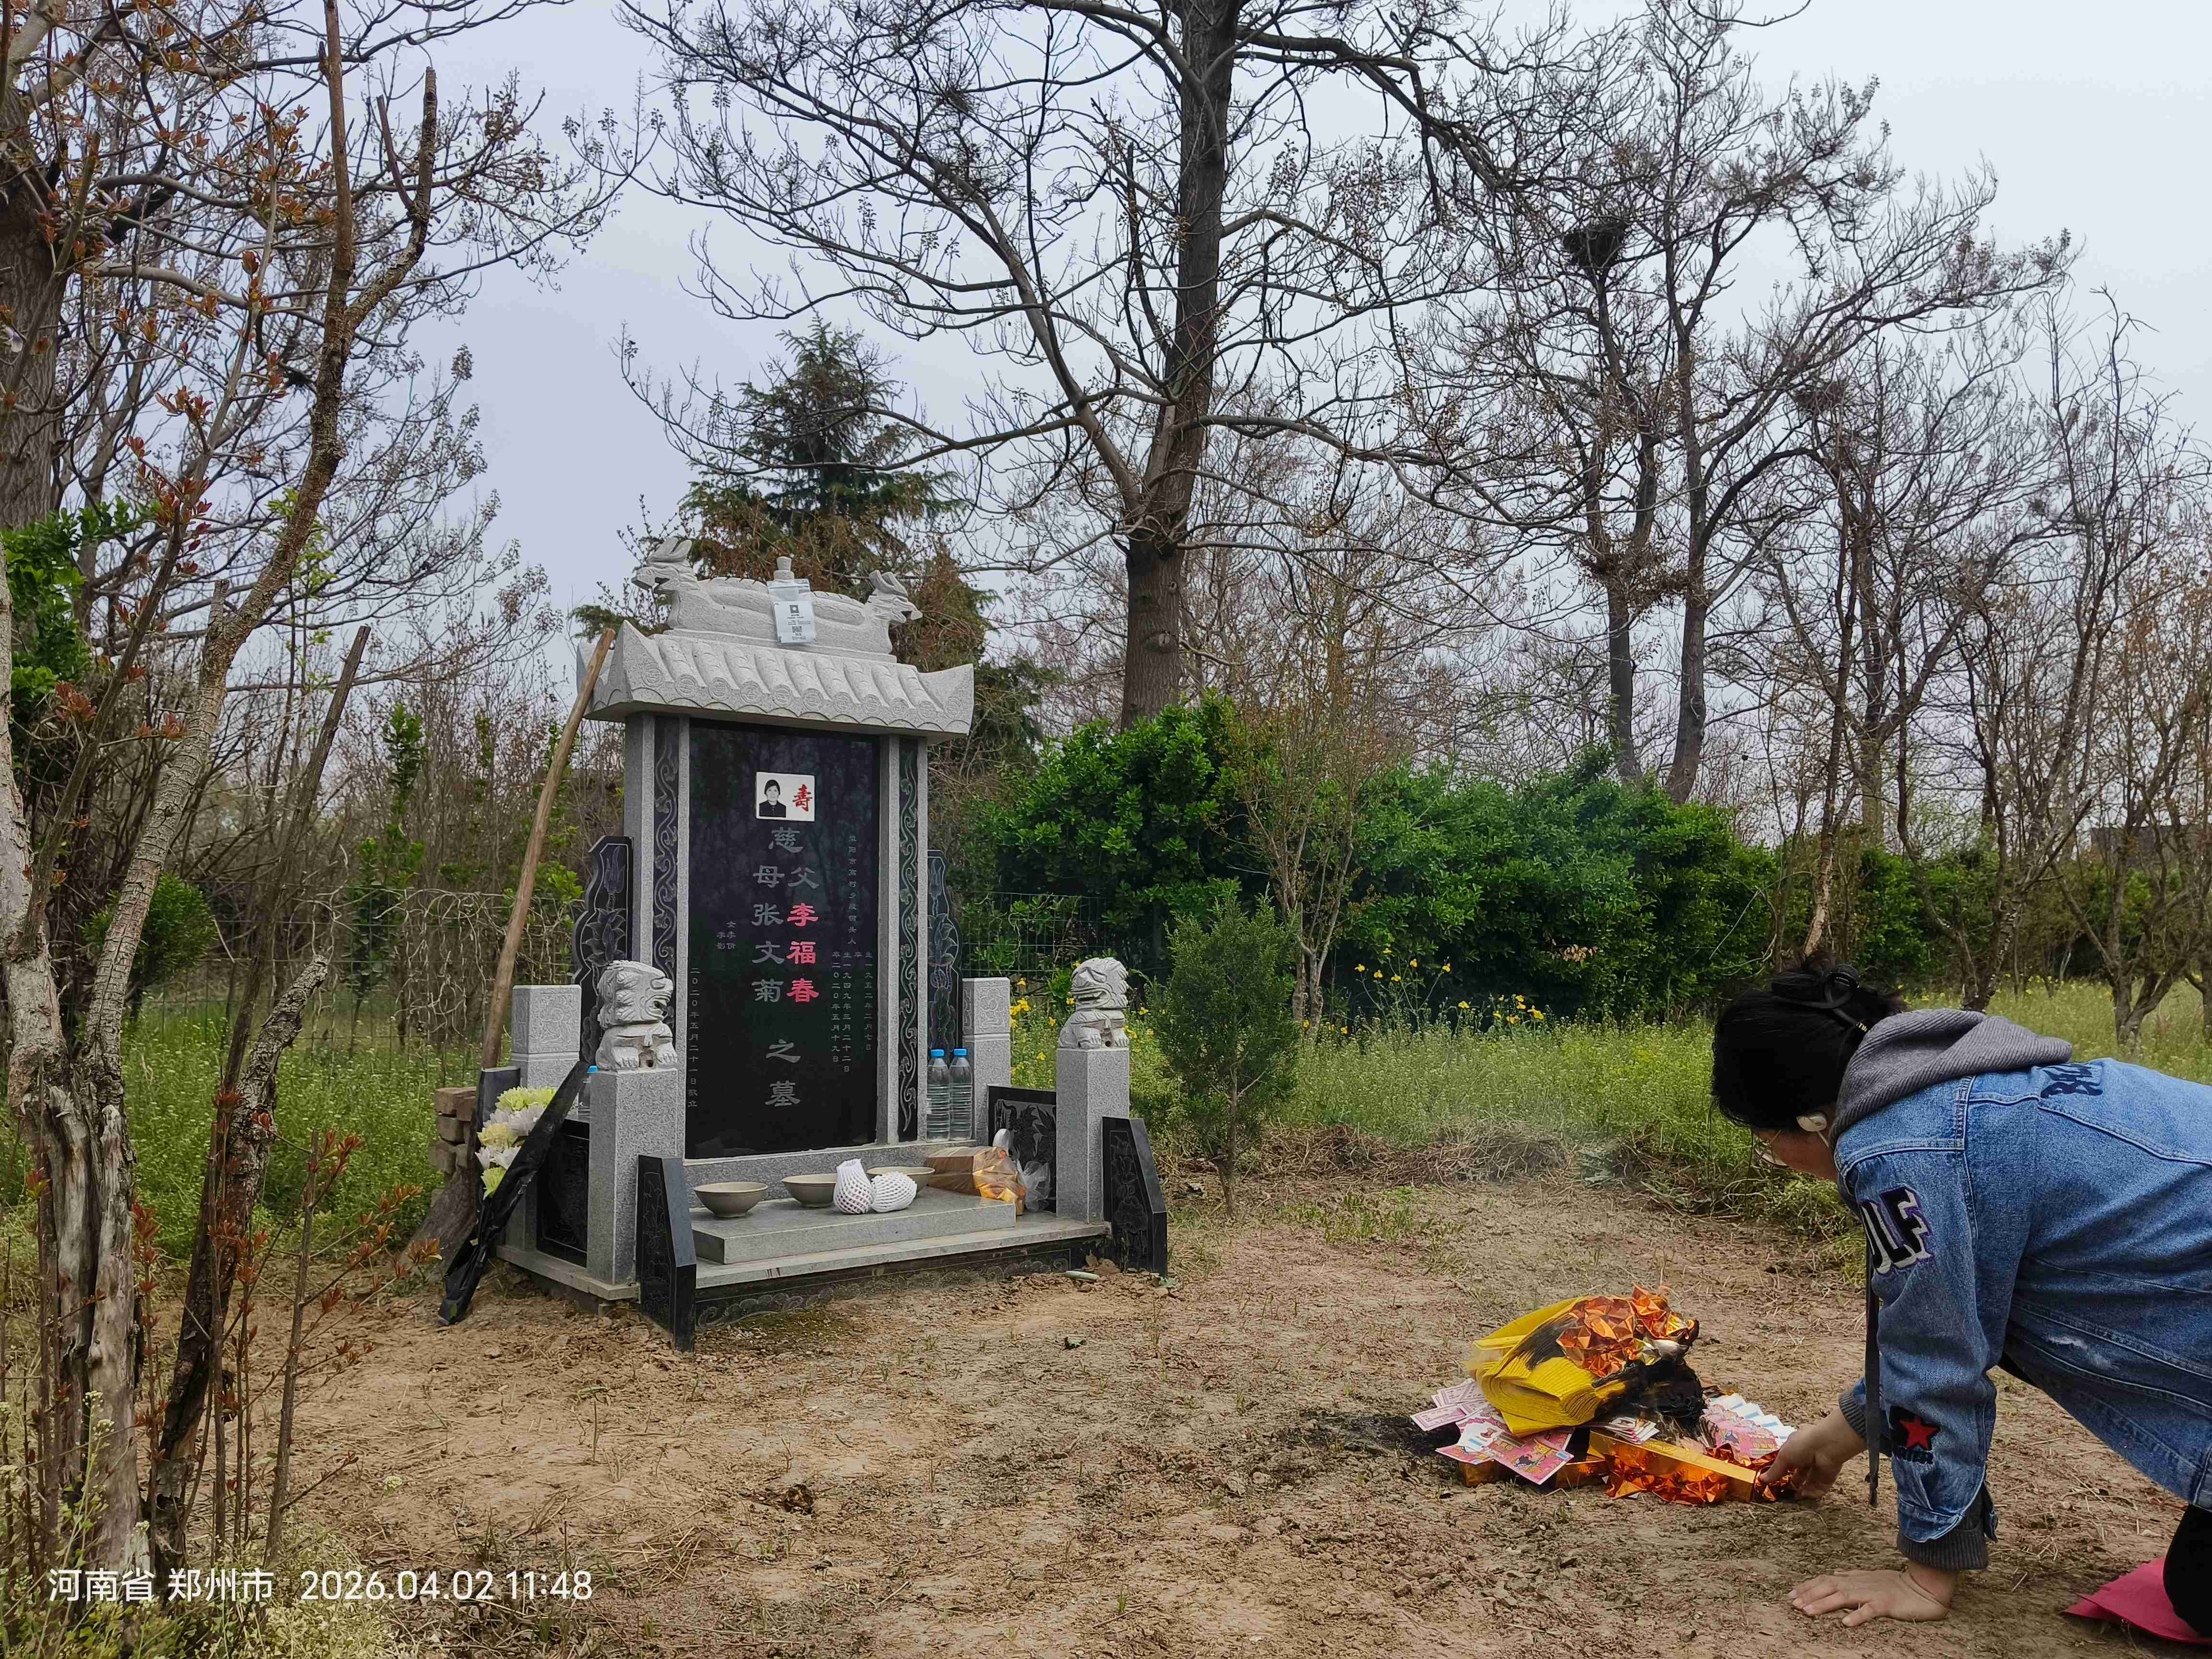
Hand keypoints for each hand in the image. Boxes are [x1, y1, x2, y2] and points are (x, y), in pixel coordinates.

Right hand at [1762, 1407, 1864, 1501]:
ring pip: (1809, 1482)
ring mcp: (1818, 1468)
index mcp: (1797, 1447)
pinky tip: (1804, 1495)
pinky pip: (1819, 1488)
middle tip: (1785, 1490)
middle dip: (1792, 1482)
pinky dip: (1812, 1493)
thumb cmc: (1802, 1445)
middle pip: (1799, 1473)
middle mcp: (1808, 1457)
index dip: (1782, 1470)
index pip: (1789, 1461)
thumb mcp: (1784, 1456)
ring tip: (1794, 1496)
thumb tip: (1762, 1479)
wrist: (1827, 1447)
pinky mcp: (1827, 1478)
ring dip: (1801, 1490)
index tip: (1775, 1480)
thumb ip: (1775, 1470)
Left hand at [1790, 1565, 1956, 1626]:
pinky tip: (1845, 1623)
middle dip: (1809, 1594)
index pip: (1825, 1579)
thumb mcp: (1869, 1578)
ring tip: (1808, 1612)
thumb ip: (1851, 1575)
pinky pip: (1870, 1610)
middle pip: (1829, 1586)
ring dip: (1824, 1604)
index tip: (1791, 1594)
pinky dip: (1857, 1615)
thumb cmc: (1895, 1584)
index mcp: (1855, 1578)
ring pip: (1843, 1597)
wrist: (1923, 1587)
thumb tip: (1835, 1572)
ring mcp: (1872, 1593)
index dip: (1807, 1586)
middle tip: (1793, 1604)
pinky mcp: (1886, 1604)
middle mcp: (1859, 1583)